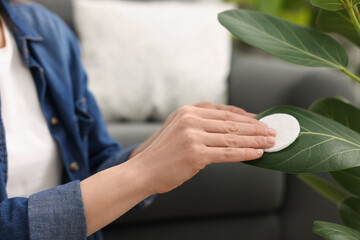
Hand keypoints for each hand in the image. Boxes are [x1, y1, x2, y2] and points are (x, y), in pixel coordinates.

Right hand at [129, 102, 258, 157]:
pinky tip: (258, 154)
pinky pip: (227, 153)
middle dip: (255, 128)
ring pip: (232, 137)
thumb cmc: (164, 153)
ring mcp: (193, 136)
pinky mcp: (196, 154)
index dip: (246, 117)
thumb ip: (201, 124)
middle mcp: (191, 120)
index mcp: (188, 111)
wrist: (144, 170)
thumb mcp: (179, 129)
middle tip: (273, 131)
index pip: (224, 113)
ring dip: (255, 140)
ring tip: (271, 142)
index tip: (260, 121)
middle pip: (231, 123)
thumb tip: (231, 128)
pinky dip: (245, 153)